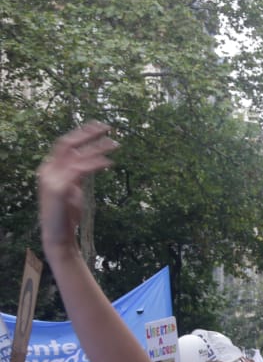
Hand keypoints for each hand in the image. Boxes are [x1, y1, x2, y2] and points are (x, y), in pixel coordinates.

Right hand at [38, 123, 116, 249]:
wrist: (58, 236)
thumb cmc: (67, 214)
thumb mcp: (72, 189)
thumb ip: (77, 174)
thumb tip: (89, 162)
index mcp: (49, 168)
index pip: (64, 144)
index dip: (81, 134)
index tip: (98, 126)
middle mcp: (47, 170)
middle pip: (68, 144)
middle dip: (88, 133)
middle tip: (108, 126)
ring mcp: (51, 179)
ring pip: (77, 156)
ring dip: (98, 148)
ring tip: (116, 144)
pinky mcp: (59, 189)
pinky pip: (80, 170)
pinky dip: (95, 164)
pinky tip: (109, 162)